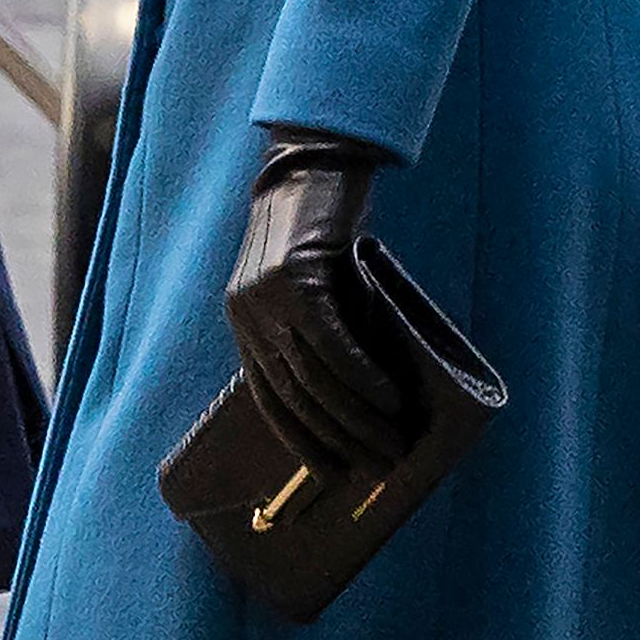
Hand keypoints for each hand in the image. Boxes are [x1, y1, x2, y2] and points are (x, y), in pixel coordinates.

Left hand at [225, 131, 413, 476]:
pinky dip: (362, 378)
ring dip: (358, 419)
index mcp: (245, 324)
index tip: (335, 475)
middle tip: (380, 467)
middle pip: (293, 396)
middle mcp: (247, 316)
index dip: (302, 443)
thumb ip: (330, 339)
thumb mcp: (321, 293)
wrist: (315, 164)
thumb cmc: (325, 233)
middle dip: (339, 440)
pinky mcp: (294, 279)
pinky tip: (390, 400)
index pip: (268, 400)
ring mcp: (265, 299)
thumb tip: (367, 403)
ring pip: (313, 378)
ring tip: (394, 442)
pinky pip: (330, 345)